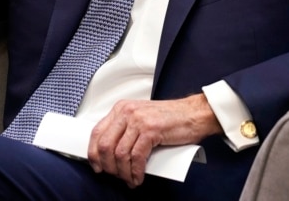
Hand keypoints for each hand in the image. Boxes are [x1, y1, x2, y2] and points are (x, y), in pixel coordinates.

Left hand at [87, 94, 220, 187]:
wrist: (194, 113)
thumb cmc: (171, 118)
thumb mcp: (141, 118)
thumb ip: (125, 130)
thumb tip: (110, 154)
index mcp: (122, 108)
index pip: (97, 132)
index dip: (93, 153)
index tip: (97, 166)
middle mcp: (127, 112)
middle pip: (105, 145)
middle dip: (108, 166)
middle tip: (116, 176)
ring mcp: (139, 120)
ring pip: (120, 154)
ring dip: (123, 172)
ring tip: (129, 179)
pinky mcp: (151, 130)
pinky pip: (136, 157)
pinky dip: (136, 172)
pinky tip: (138, 177)